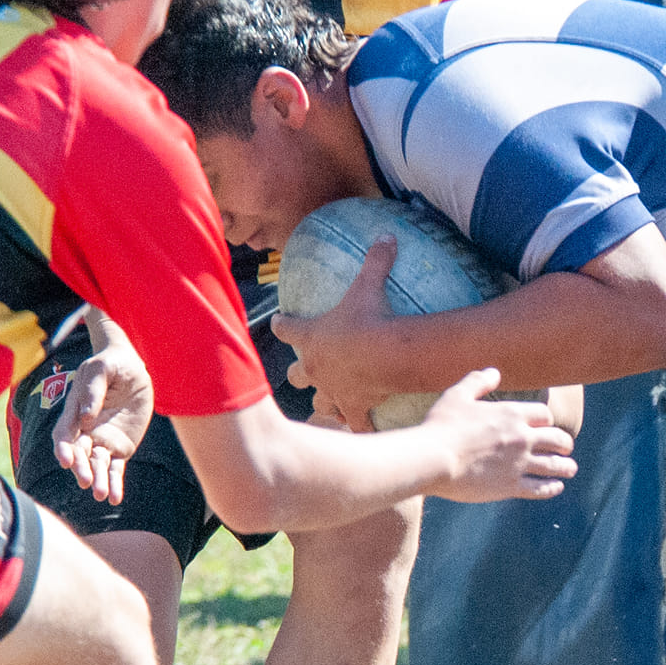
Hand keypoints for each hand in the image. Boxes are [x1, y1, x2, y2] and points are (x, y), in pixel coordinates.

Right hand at [51, 341, 155, 504]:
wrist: (131, 367)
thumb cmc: (112, 364)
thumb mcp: (101, 368)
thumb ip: (93, 389)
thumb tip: (87, 415)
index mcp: (74, 413)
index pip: (64, 435)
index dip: (63, 448)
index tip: (66, 460)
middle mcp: (84, 431)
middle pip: (78, 455)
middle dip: (81, 469)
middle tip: (87, 482)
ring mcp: (102, 441)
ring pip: (97, 465)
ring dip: (98, 480)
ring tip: (102, 495)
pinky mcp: (119, 448)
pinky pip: (116, 469)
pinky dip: (115, 483)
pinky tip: (115, 498)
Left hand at [271, 236, 398, 433]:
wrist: (387, 355)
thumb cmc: (370, 319)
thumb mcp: (369, 285)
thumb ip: (375, 260)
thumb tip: (386, 235)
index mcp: (312, 337)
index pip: (287, 329)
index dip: (281, 324)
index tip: (278, 321)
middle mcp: (316, 367)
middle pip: (297, 375)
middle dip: (297, 374)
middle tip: (301, 372)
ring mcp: (334, 389)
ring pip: (321, 402)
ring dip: (324, 402)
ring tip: (329, 405)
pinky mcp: (355, 405)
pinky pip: (356, 422)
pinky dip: (359, 425)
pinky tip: (363, 429)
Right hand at [422, 368, 578, 502]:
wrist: (432, 458)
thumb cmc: (440, 426)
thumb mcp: (457, 396)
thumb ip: (478, 381)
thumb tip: (494, 372)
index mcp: (512, 414)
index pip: (543, 415)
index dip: (546, 420)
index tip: (545, 426)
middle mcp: (522, 438)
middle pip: (556, 439)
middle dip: (564, 443)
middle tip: (566, 447)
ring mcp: (519, 463)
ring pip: (554, 465)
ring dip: (566, 466)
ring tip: (570, 469)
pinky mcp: (511, 486)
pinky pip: (540, 488)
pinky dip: (551, 488)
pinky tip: (556, 487)